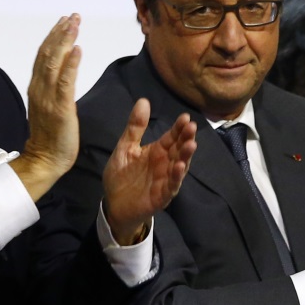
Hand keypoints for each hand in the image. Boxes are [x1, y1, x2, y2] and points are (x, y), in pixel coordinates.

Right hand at [9, 15, 81, 201]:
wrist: (45, 159)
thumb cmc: (50, 136)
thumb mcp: (49, 106)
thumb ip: (53, 88)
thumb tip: (62, 71)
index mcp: (37, 87)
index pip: (44, 55)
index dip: (53, 36)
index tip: (64, 20)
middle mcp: (39, 88)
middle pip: (48, 54)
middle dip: (60, 33)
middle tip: (72, 16)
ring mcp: (48, 98)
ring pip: (54, 62)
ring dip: (65, 41)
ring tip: (74, 24)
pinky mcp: (60, 108)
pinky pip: (65, 82)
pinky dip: (71, 64)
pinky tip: (78, 49)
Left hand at [101, 99, 196, 244]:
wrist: (113, 204)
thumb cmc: (121, 176)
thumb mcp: (125, 148)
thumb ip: (135, 127)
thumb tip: (143, 101)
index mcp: (157, 151)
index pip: (171, 137)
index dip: (178, 128)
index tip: (185, 117)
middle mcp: (165, 164)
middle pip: (178, 149)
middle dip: (186, 138)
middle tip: (191, 127)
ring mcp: (165, 180)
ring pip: (179, 166)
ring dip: (185, 156)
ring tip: (191, 144)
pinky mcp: (161, 196)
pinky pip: (171, 185)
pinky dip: (176, 176)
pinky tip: (179, 166)